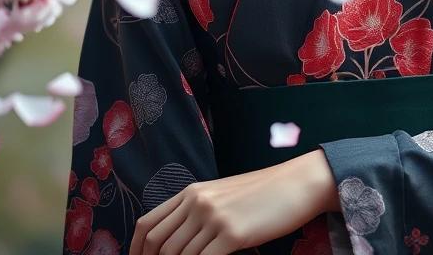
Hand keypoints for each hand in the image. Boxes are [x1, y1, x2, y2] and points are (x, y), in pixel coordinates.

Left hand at [129, 149, 338, 254]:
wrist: (296, 184)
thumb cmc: (262, 194)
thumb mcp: (222, 196)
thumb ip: (197, 214)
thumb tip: (176, 246)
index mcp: (192, 192)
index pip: (147, 224)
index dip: (136, 251)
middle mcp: (197, 202)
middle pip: (158, 245)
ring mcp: (214, 217)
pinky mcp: (232, 234)